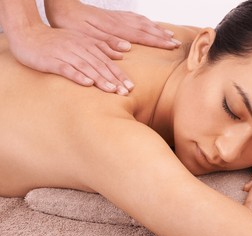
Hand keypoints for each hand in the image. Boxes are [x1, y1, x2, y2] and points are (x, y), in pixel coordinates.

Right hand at [7, 23, 132, 93]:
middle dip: (114, 79)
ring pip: (86, 67)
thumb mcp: (81, 41)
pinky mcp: (51, 61)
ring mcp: (65, 54)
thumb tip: (121, 55)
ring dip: (100, 79)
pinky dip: (77, 76)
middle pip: (100, 65)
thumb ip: (101, 47)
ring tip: (112, 90)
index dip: (119, 74)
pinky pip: (66, 68)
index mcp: (87, 45)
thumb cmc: (56, 41)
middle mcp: (78, 48)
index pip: (107, 61)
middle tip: (126, 92)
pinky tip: (87, 83)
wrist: (28, 34)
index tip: (130, 87)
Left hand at [45, 1, 180, 50]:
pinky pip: (135, 18)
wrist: (62, 5)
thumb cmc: (71, 23)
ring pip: (142, 22)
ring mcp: (117, 17)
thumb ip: (106, 42)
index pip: (142, 36)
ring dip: (157, 29)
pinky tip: (149, 24)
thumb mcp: (86, 37)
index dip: (158, 42)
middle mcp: (119, 22)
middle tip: (177, 43)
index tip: (172, 46)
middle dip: (162, 36)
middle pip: (146, 29)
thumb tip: (127, 48)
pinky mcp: (113, 15)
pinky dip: (146, 22)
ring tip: (169, 33)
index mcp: (114, 29)